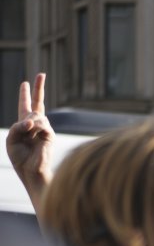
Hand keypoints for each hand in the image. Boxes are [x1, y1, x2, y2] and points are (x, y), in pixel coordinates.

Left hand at [6, 73, 54, 205]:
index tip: (26, 82)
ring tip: (27, 134)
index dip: (26, 94)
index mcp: (25, 126)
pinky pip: (40, 123)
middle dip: (39, 88)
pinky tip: (32, 132)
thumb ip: (18, 126)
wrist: (31, 172)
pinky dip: (33, 127)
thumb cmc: (20, 158)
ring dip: (27, 123)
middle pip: (38, 103)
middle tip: (42, 74)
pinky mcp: (50, 134)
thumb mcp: (11, 139)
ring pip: (35, 116)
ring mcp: (44, 129)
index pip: (26, 107)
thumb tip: (34, 120)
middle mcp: (36, 125)